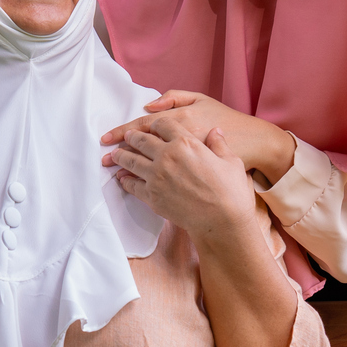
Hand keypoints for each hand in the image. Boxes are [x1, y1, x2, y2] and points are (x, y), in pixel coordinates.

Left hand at [110, 118, 260, 241]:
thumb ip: (219, 144)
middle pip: (142, 140)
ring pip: (131, 161)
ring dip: (121, 156)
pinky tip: (122, 178)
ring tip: (115, 154)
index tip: (152, 127)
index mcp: (186, 142)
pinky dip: (125, 180)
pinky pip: (132, 185)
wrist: (222, 221)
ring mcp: (156, 176)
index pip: (163, 124)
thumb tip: (216, 132)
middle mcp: (167, 156)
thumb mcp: (231, 161)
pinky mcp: (152, 196)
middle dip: (132, 136)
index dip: (156, 124)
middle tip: (126, 136)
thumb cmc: (231, 191)